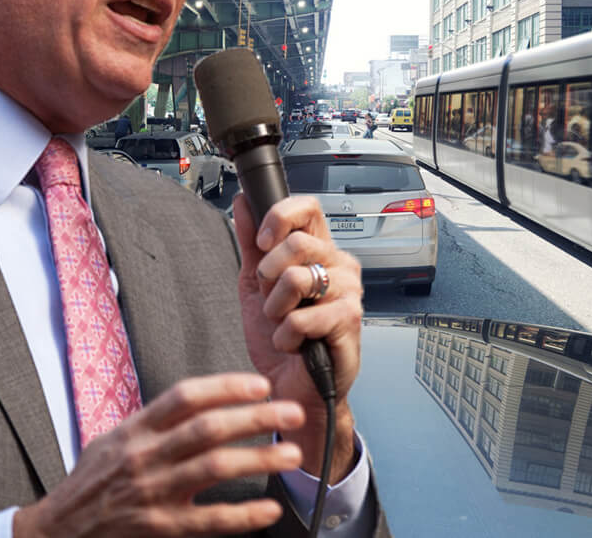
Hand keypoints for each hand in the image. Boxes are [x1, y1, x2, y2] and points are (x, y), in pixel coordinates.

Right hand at [13, 374, 303, 537]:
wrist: (56, 533)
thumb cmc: (89, 484)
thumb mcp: (112, 440)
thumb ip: (152, 422)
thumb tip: (198, 403)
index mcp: (135, 430)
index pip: (185, 396)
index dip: (226, 387)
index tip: (259, 385)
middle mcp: (145, 457)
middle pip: (208, 428)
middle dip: (255, 417)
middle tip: (290, 412)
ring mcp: (153, 494)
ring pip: (215, 468)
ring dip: (259, 458)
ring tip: (291, 453)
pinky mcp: (160, 528)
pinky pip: (210, 520)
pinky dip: (243, 514)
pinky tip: (268, 507)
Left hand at [231, 194, 362, 481]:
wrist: (291, 388)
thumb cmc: (281, 338)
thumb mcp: (256, 287)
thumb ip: (251, 244)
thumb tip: (242, 202)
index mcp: (319, 251)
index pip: (308, 207)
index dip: (280, 217)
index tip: (262, 242)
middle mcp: (339, 265)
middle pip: (298, 243)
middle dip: (269, 277)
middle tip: (272, 301)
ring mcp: (348, 292)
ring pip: (298, 278)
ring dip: (275, 309)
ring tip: (283, 325)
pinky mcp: (349, 320)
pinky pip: (302, 316)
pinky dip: (286, 336)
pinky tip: (294, 345)